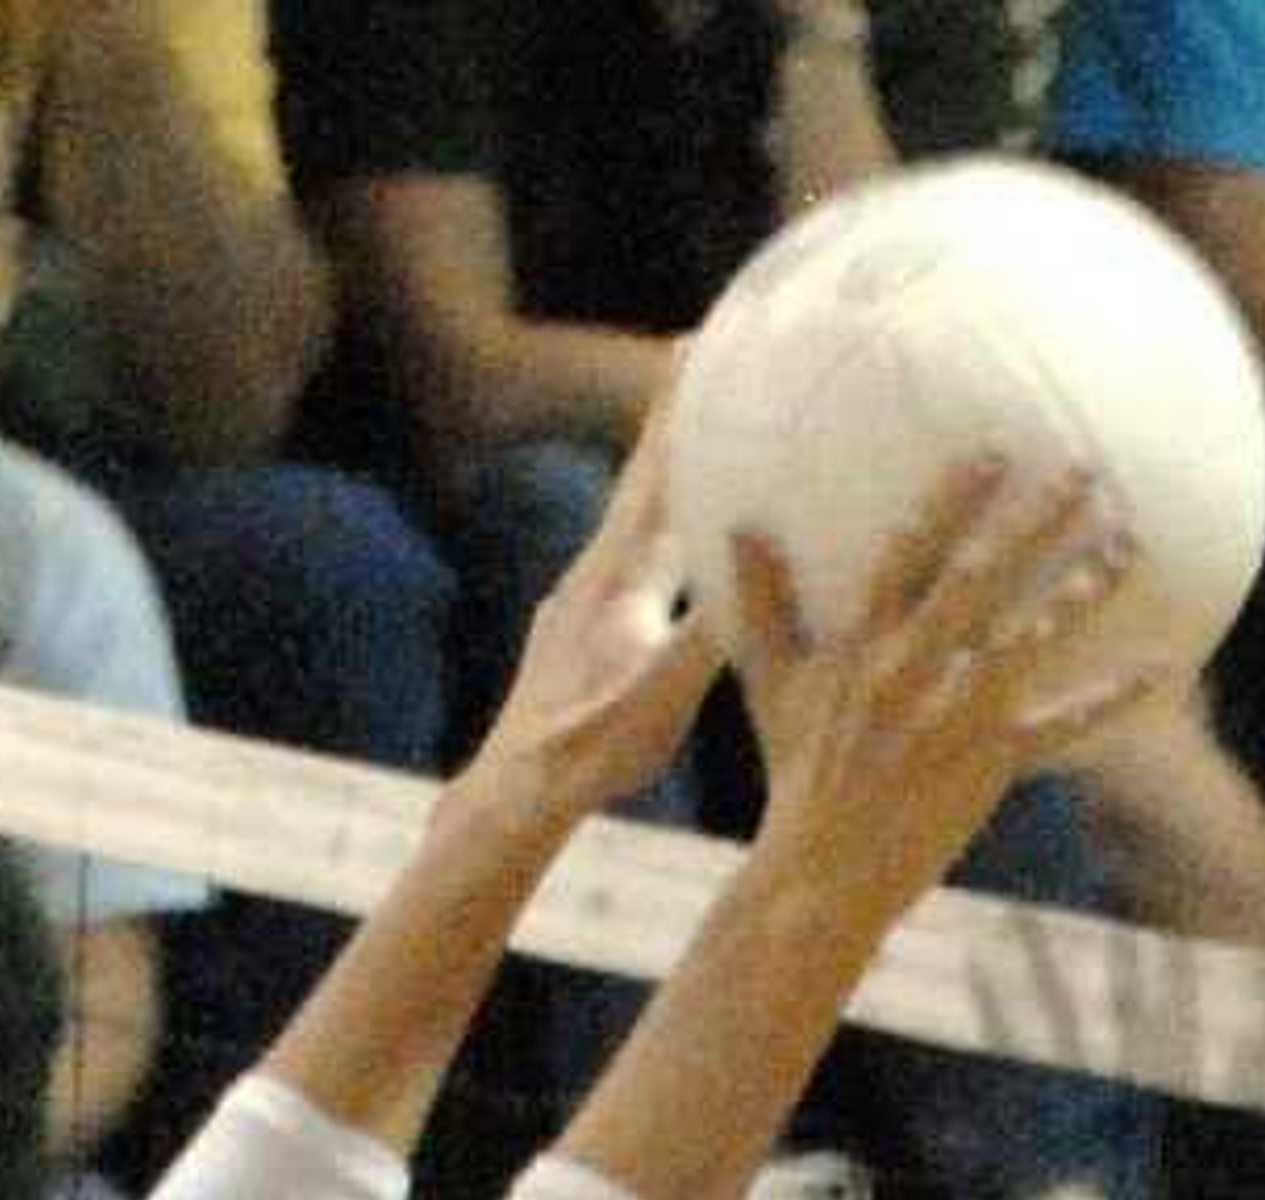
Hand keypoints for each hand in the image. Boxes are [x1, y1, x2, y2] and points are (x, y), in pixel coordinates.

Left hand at [461, 395, 721, 834]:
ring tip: (697, 441)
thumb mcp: (658, 700)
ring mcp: (582, 601)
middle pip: (643, 481)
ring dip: (667, 476)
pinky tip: (672, 543)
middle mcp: (595, 575)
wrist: (517, 791)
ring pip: (636, 521)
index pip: (654, 475)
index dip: (676, 411)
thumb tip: (747, 577)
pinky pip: (630, 560)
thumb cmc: (591, 751)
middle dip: (674, 422)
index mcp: (619, 580)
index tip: (697, 343)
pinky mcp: (578, 629)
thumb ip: (702, 638)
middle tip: (699, 359)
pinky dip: (658, 532)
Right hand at [728, 455, 1157, 928]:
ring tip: (1126, 545)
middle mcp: (915, 670)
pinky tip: (1162, 670)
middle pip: (984, 578)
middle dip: (1035, 520)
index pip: (911, 551)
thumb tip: (738, 526)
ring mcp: (956, 716)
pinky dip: (1113, 697)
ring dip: (1082, 588)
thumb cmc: (799, 776)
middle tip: (1085, 469)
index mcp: (865, 644)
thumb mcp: (771, 685)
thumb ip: (765, 602)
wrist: (823, 873)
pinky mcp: (990, 763)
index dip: (953, 498)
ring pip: (1031, 638)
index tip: (995, 449)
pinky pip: (1063, 723)